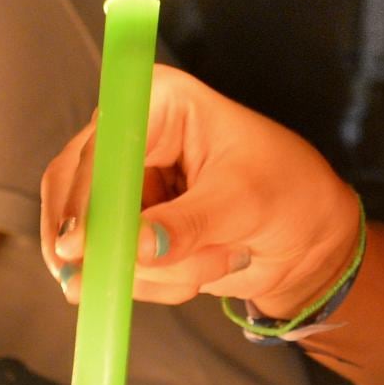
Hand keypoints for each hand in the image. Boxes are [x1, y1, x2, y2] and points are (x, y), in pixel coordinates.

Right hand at [41, 67, 360, 315]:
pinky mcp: (125, 230)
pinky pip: (110, 269)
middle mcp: (129, 136)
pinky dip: (155, 283)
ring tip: (222, 257)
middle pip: (76, 196)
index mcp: (157, 100)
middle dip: (126, 247)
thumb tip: (135, 246)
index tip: (78, 246)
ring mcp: (122, 187)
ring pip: (93, 244)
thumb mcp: (245, 203)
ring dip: (155, 271)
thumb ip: (188, 226)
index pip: (100, 147)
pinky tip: (205, 266)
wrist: (307, 239)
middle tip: (165, 271)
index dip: (84, 197)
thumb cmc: (290, 193)